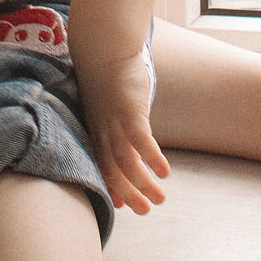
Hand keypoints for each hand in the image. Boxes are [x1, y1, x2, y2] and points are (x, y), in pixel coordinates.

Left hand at [76, 50, 168, 213]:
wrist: (104, 50)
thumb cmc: (108, 78)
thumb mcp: (109, 106)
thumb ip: (117, 124)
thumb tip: (132, 139)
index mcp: (96, 131)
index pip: (100, 166)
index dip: (111, 186)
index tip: (121, 204)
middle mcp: (102, 132)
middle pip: (112, 171)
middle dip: (128, 194)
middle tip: (145, 211)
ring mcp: (115, 123)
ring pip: (127, 162)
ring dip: (143, 184)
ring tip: (161, 199)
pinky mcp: (130, 112)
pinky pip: (140, 141)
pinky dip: (152, 159)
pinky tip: (165, 172)